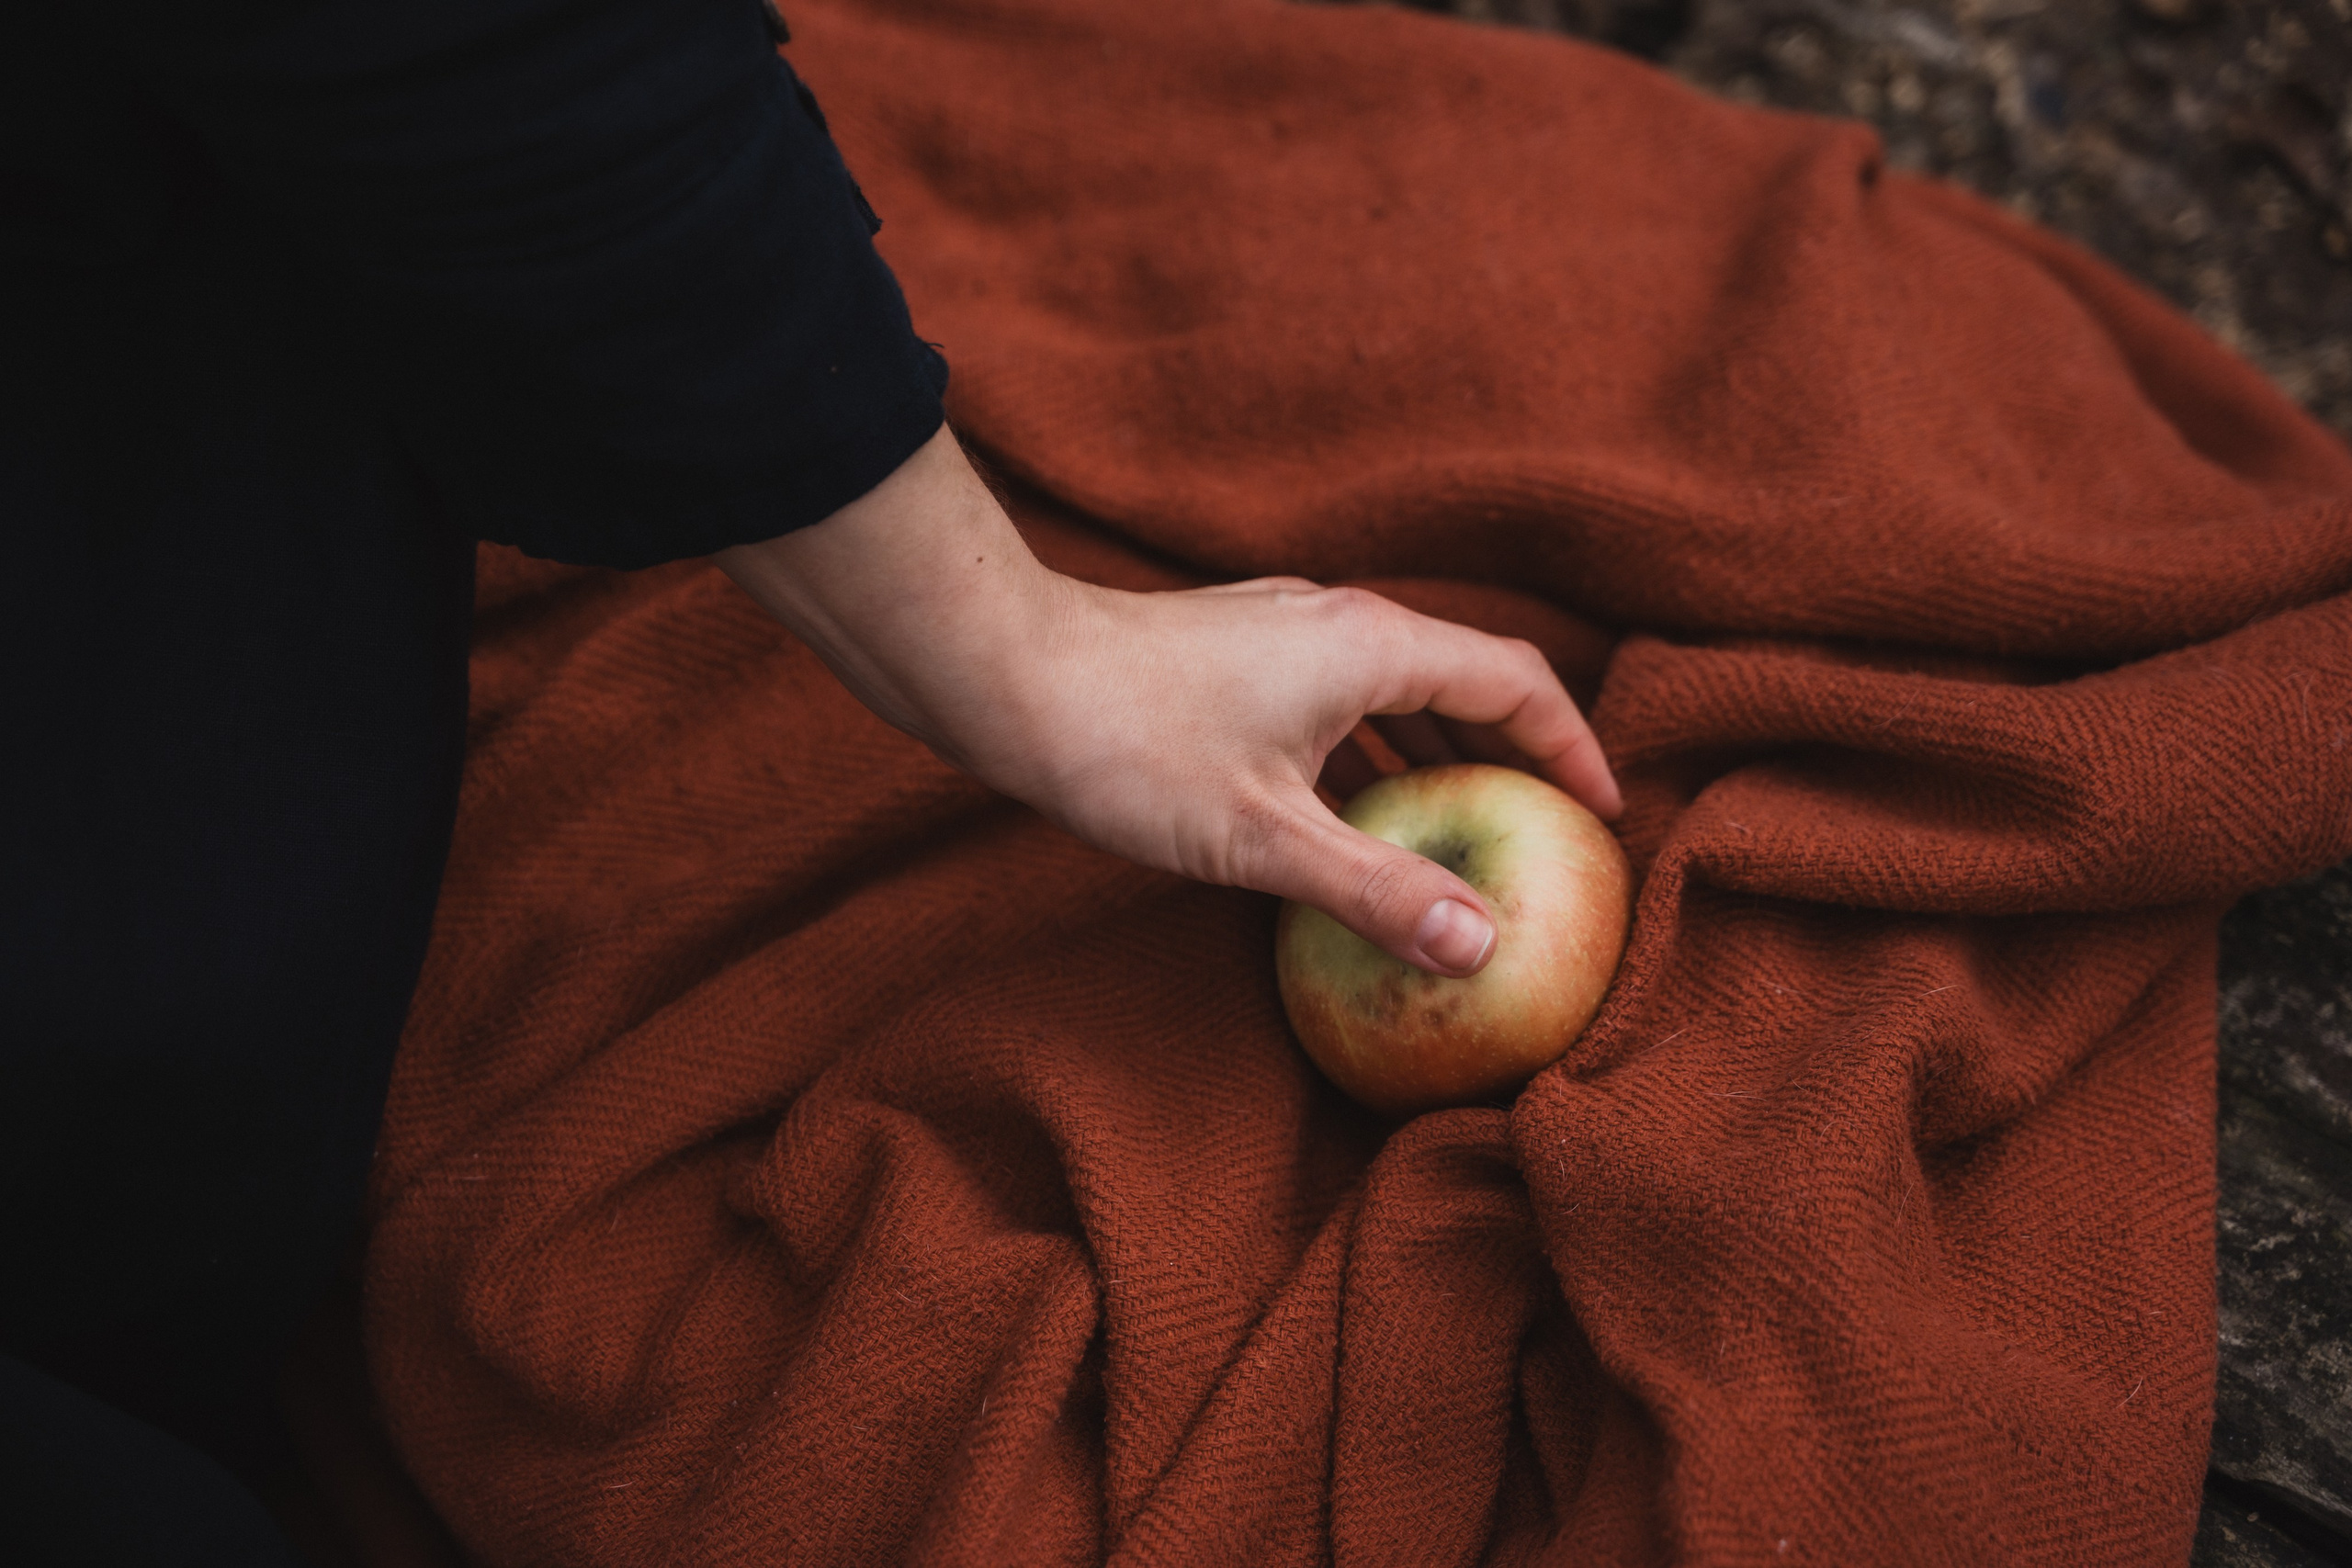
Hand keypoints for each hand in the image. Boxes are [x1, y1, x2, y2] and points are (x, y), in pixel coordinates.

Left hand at [716, 426, 1620, 976]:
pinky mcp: (1236, 654)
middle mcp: (1340, 624)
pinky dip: (1371, 758)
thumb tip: (1480, 945)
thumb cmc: (1130, 743)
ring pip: (1395, 694)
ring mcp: (1284, 632)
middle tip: (1544, 836)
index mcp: (1373, 647)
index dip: (1572, 746)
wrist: (1001, 670)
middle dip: (1513, 757)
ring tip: (1462, 838)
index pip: (1516, 682)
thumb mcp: (1264, 836)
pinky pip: (1339, 703)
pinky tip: (1347, 821)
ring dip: (1438, 760)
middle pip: (1463, 682)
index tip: (1601, 815)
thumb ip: (1377, 889)